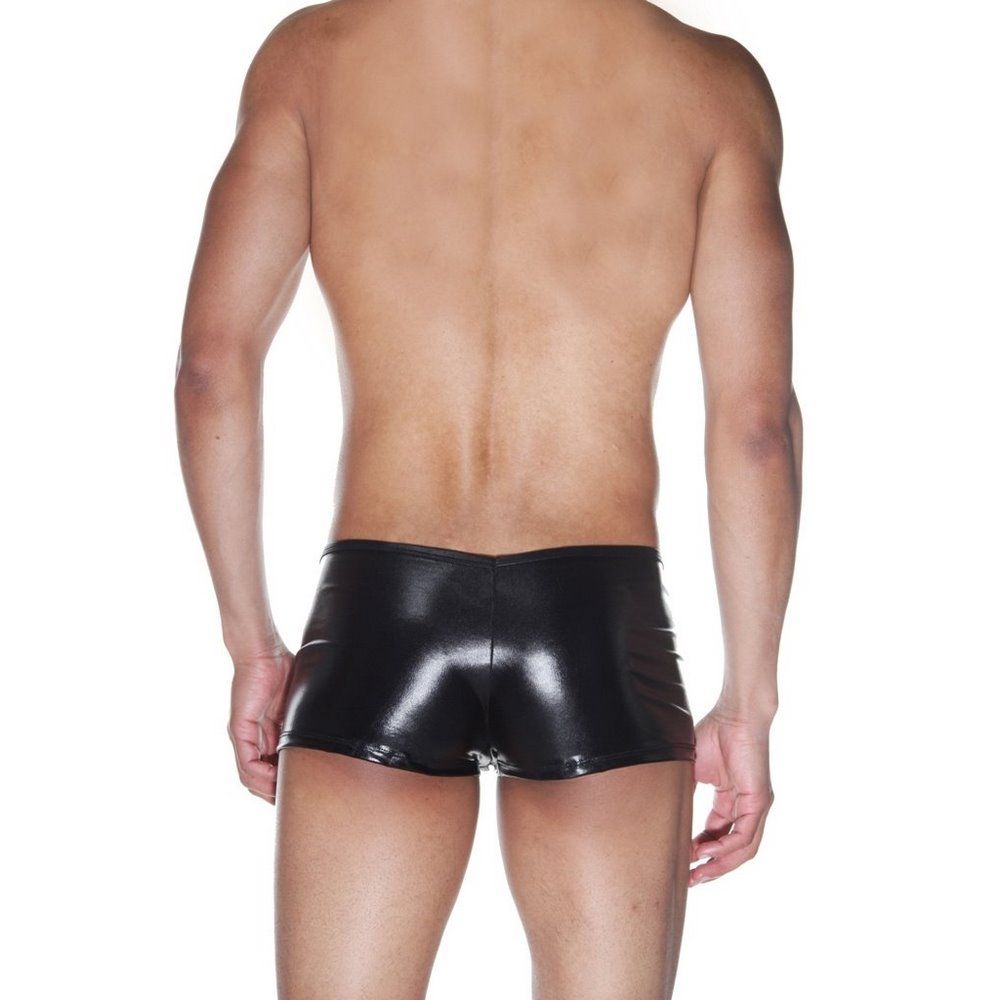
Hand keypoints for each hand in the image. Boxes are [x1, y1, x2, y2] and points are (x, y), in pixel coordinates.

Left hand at [227, 644, 294, 803]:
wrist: (264, 651)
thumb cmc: (283, 668)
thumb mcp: (298, 703)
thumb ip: (304, 720)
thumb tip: (330, 732)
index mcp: (266, 731)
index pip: (271, 766)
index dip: (283, 782)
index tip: (301, 790)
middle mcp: (251, 737)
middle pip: (258, 778)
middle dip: (275, 793)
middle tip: (294, 801)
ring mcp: (243, 735)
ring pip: (250, 776)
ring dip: (267, 789)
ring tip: (284, 796)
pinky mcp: (239, 729)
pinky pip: (245, 763)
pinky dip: (259, 776)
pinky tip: (274, 780)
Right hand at [688, 705, 774, 885]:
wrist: (734, 714)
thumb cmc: (713, 733)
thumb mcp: (693, 770)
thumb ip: (684, 792)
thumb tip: (663, 809)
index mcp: (731, 799)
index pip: (717, 834)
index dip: (700, 850)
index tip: (681, 862)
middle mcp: (747, 807)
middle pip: (731, 848)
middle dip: (710, 867)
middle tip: (689, 881)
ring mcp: (756, 806)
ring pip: (742, 849)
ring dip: (719, 865)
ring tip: (697, 874)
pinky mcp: (760, 801)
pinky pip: (745, 835)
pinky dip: (726, 847)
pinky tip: (706, 851)